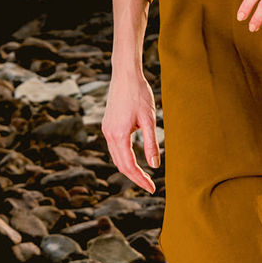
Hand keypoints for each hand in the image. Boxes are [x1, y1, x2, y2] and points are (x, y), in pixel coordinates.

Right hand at [102, 69, 160, 192]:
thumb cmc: (139, 94)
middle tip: (149, 185)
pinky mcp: (107, 124)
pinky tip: (133, 157)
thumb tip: (155, 165)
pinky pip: (114, 147)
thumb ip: (151, 143)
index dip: (140, 179)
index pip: (128, 166)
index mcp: (118, 135)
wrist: (125, 74)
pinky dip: (123, 157)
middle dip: (134, 177)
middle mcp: (109, 134)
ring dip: (128, 168)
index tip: (152, 188)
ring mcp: (106, 129)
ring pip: (115, 157)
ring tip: (143, 175)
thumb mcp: (149, 120)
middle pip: (120, 164)